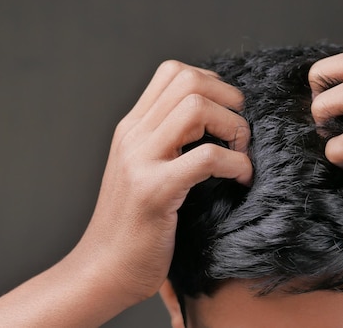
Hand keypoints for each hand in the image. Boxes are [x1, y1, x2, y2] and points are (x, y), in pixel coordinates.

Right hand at [70, 60, 251, 304]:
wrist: (102, 271)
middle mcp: (133, 136)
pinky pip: (208, 158)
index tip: (227, 114)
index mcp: (132, 127)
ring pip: (196, 107)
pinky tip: (241, 180)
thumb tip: (214, 122)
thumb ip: (167, 141)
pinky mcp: (155, 192)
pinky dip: (236, 164)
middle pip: (188, 80)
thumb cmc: (133, 224)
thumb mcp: (143, 169)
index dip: (212, 83)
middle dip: (228, 99)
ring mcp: (141, 161)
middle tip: (238, 134)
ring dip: (233, 127)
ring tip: (240, 154)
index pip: (173, 72)